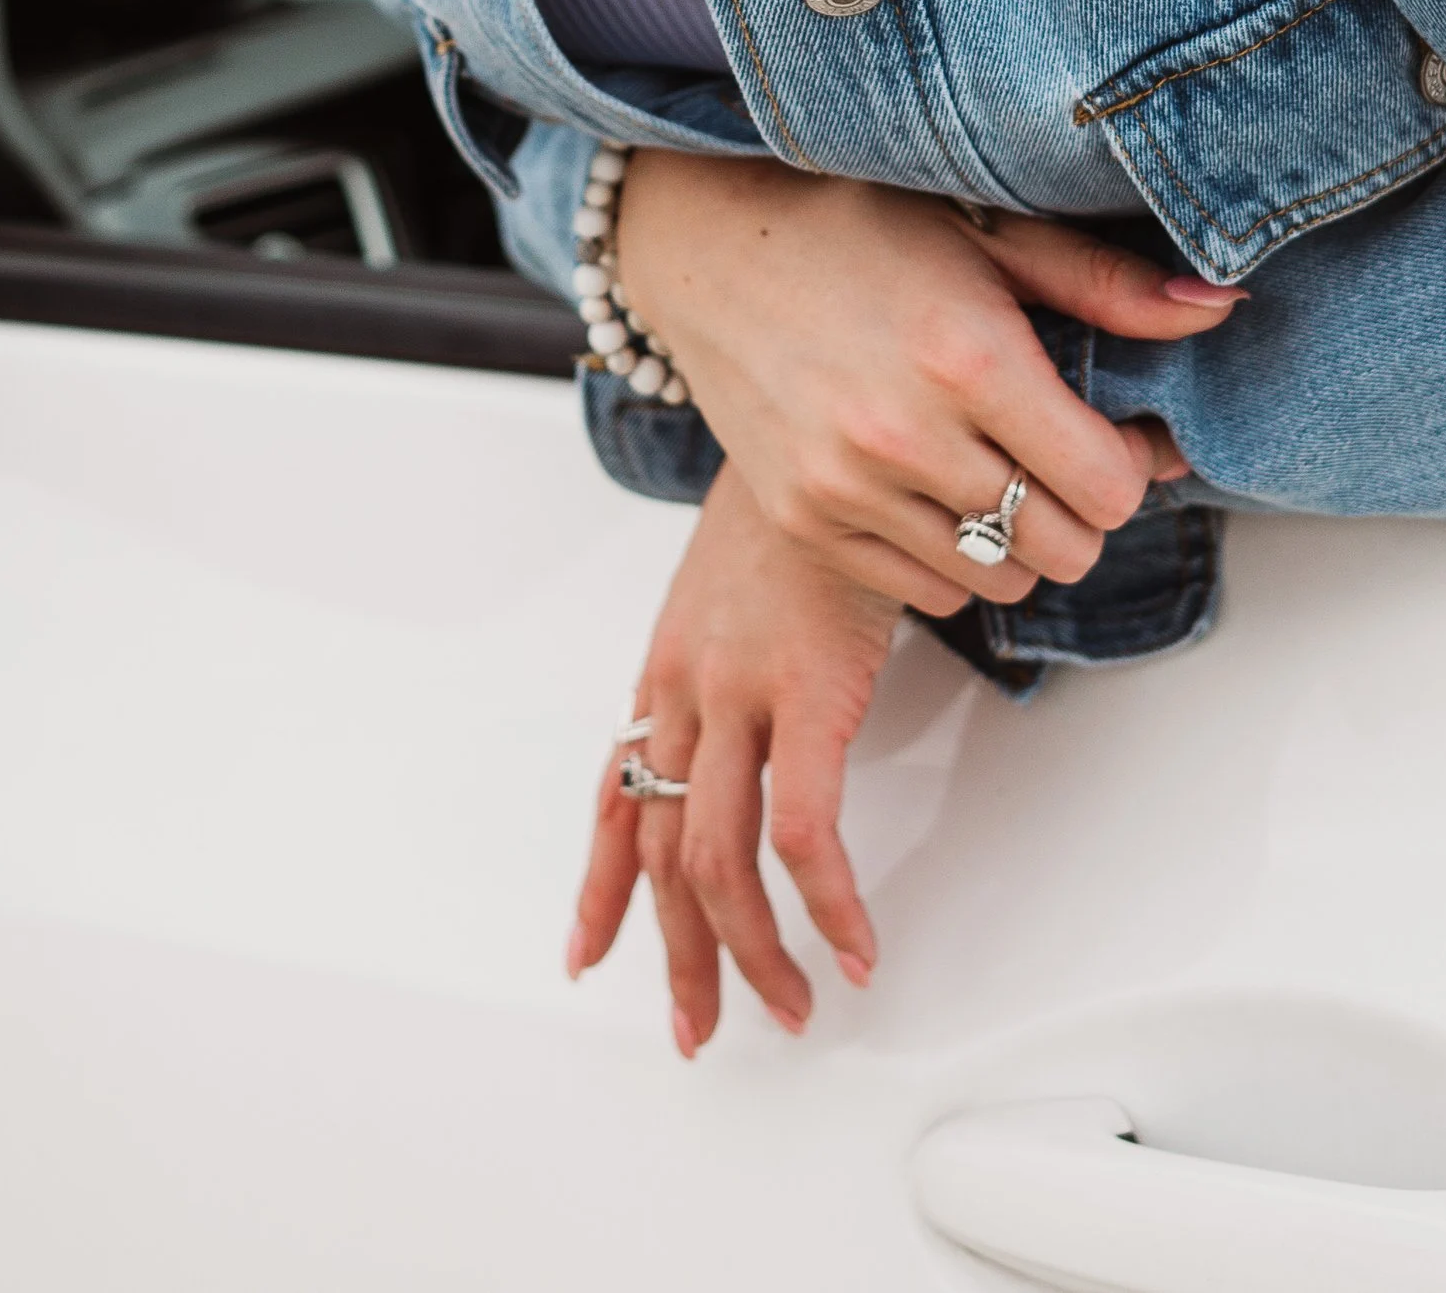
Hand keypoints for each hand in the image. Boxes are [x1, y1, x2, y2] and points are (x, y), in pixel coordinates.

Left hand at [569, 463, 898, 1054]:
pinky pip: (804, 831)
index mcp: (668, 665)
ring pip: (716, 859)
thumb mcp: (748, 573)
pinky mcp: (810, 689)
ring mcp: (740, 690)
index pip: (612, 792)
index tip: (588, 953)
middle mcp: (686, 687)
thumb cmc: (803, 489)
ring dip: (753, 954)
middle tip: (697, 1028)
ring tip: (795, 1006)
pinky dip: (829, 903)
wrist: (832, 417)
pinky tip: (857, 943)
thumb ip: (741, 641)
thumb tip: (763, 689)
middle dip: (677, 954)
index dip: (599, 885)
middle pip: (656, 849)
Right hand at [613, 156, 1238, 617]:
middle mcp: (906, 436)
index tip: (1114, 428)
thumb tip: (1224, 308)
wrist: (710, 240)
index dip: (1132, 461)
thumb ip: (1110, 285)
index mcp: (968, 356)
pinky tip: (939, 484)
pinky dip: (953, 555)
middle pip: (1066, 546)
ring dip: (1022, 536)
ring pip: (1000, 578)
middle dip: (1085, 505)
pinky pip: (927, 591)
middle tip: (1064, 450)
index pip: (1109, 486)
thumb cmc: (860, 221)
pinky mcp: (805, 522)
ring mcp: (847, 489)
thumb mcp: (990, 228)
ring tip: (1001, 465)